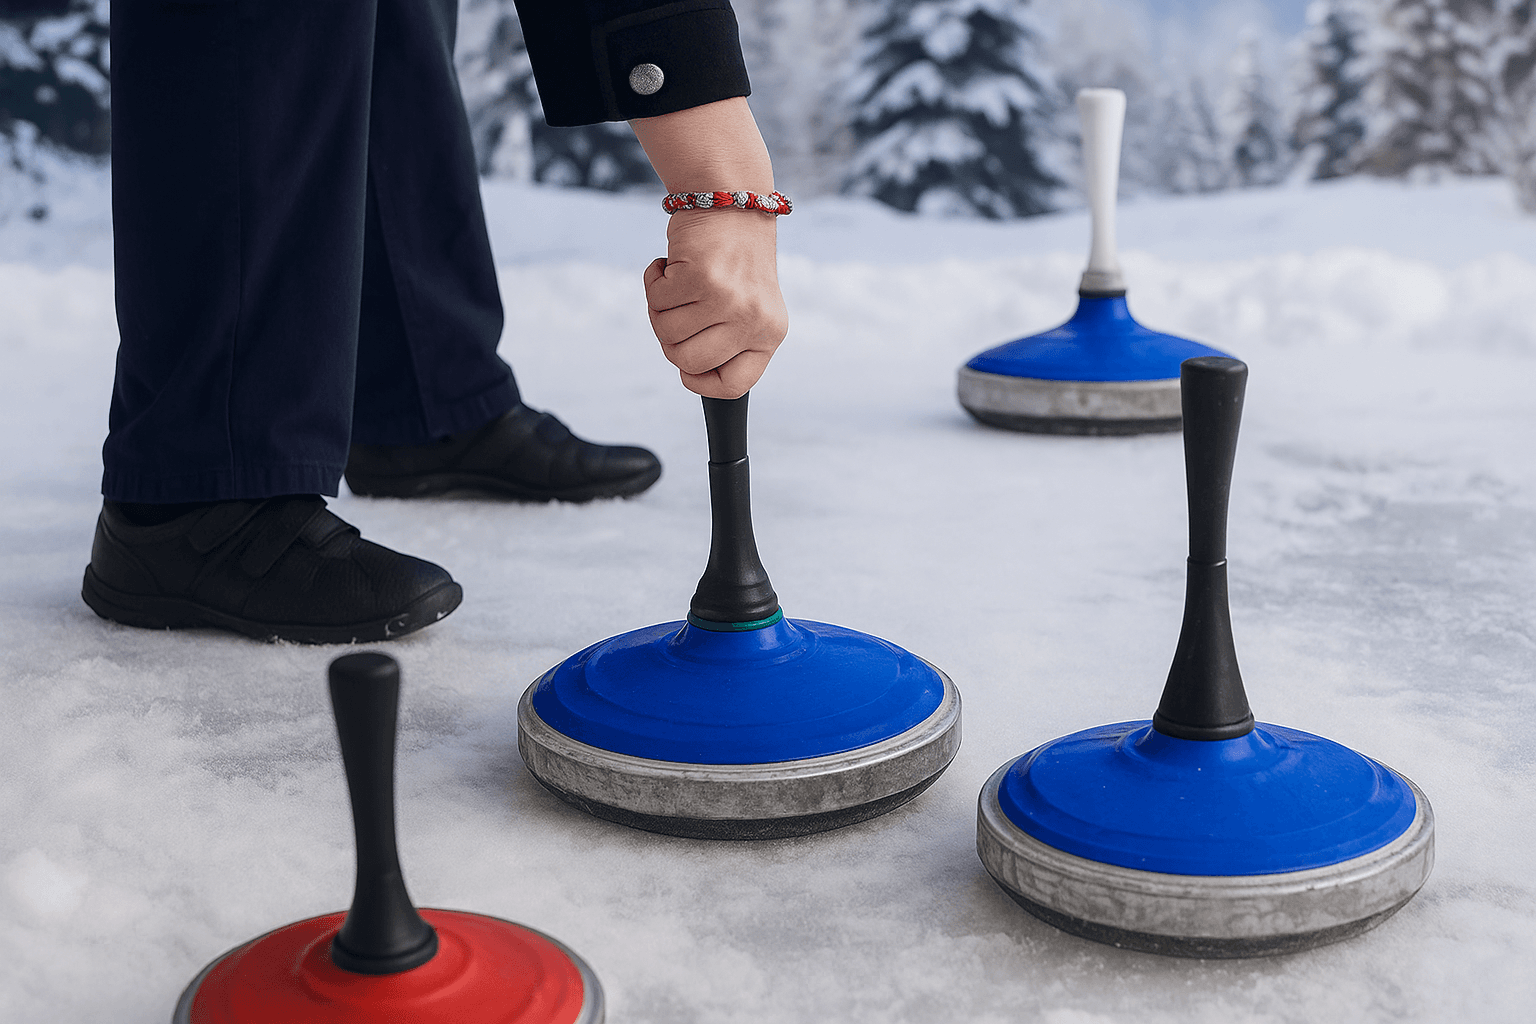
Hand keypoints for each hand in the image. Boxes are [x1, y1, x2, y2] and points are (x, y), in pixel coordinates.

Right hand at [643, 208, 787, 397]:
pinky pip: (657, 299)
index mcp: (770, 334)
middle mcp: (754, 320)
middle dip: (670, 340)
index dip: (701, 381)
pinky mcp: (702, 277)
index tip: (687, 367)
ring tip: (676, 283)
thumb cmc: (733, 260)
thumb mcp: (746, 308)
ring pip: (666, 331)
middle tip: (676, 311)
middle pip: (688, 361)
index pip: (734, 386)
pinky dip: (653, 281)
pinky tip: (668, 265)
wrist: (732, 201)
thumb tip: (692, 374)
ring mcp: (728, 300)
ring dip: (660, 306)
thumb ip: (727, 342)